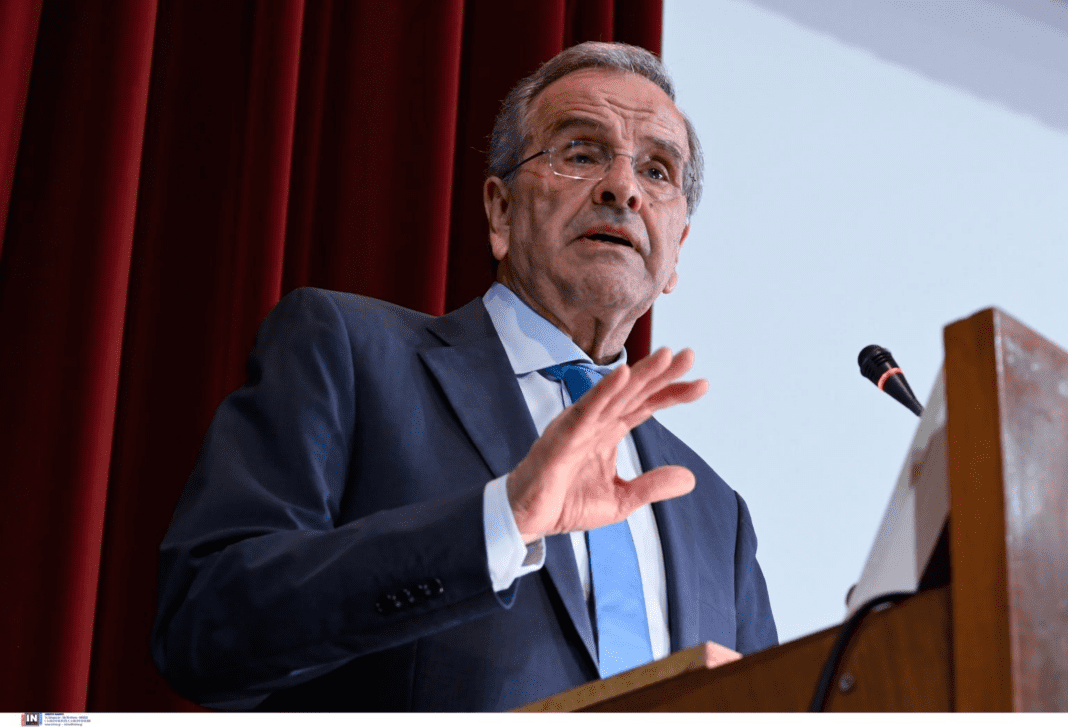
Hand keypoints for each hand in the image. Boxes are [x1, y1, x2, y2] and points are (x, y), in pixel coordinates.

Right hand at [507, 347, 707, 543]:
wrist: (528, 519)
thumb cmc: (566, 503)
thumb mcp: (620, 500)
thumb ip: (652, 486)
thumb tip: (690, 478)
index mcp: (610, 432)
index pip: (646, 406)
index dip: (672, 394)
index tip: (702, 384)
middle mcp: (597, 422)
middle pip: (635, 392)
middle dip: (662, 374)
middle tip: (690, 355)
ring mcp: (580, 425)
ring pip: (615, 393)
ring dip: (640, 374)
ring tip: (666, 356)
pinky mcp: (563, 434)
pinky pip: (587, 408)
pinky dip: (604, 390)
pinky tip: (623, 374)